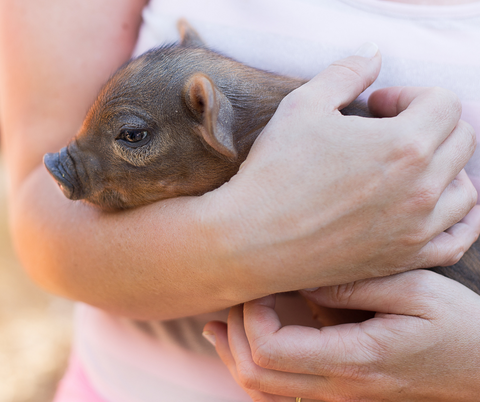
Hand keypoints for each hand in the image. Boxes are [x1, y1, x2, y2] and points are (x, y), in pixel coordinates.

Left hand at [204, 270, 479, 401]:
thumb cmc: (459, 325)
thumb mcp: (415, 292)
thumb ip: (355, 286)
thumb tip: (303, 276)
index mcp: (353, 360)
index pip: (269, 350)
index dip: (250, 316)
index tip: (259, 282)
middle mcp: (337, 387)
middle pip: (254, 373)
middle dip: (234, 331)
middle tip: (241, 292)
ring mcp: (337, 394)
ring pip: (261, 388)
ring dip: (234, 352)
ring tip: (222, 318)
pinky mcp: (340, 389)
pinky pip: (280, 389)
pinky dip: (253, 365)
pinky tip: (241, 341)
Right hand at [205, 47, 478, 293]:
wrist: (253, 239)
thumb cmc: (275, 173)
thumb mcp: (303, 106)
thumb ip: (346, 73)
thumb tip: (373, 53)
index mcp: (404, 145)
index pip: (443, 103)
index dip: (409, 94)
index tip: (377, 104)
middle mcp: (421, 189)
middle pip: (461, 140)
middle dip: (430, 124)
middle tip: (392, 128)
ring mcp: (417, 229)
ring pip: (466, 190)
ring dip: (446, 168)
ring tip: (411, 167)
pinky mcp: (404, 259)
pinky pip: (458, 240)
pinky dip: (459, 219)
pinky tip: (436, 206)